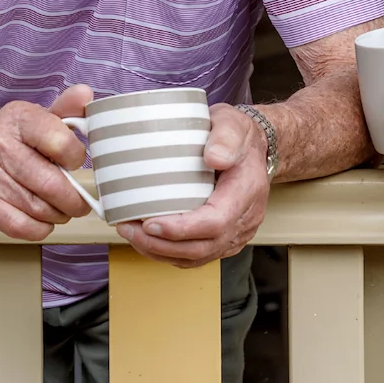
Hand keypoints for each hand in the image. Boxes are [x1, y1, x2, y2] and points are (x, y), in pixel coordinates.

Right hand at [0, 84, 95, 239]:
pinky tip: (41, 222)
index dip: (76, 158)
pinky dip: (38, 229)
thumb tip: (85, 94)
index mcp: (17, 116)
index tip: (75, 164)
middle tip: (79, 204)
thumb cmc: (9, 144)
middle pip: (50, 182)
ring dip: (56, 215)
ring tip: (60, 211)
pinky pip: (17, 224)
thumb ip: (65, 109)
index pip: (60, 140)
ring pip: (37, 207)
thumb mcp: (36, 120)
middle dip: (72, 200)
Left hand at [116, 103, 269, 267]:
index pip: (216, 222)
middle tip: (129, 229)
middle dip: (161, 244)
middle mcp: (244, 219)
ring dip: (161, 251)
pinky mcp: (225, 238)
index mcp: (246, 191)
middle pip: (203, 247)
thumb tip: (213, 157)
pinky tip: (148, 241)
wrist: (254, 148)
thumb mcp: (233, 125)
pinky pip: (197, 255)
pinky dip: (170, 253)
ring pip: (198, 257)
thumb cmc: (239, 136)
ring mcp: (236, 233)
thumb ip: (225, 137)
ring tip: (131, 234)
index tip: (150, 224)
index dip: (181, 229)